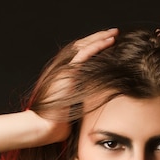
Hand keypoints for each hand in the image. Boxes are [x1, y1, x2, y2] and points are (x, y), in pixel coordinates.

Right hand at [32, 28, 118, 144]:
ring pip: (84, 47)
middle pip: (83, 48)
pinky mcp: (67, 71)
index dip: (94, 48)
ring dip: (100, 38)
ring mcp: (65, 68)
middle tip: (114, 33)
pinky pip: (84, 54)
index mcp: (65, 75)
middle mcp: (64, 68)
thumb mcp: (74, 108)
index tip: (109, 45)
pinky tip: (108, 41)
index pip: (81, 56)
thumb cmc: (57, 122)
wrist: (45, 126)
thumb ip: (83, 100)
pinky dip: (97, 46)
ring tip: (114, 33)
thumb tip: (97, 104)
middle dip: (98, 39)